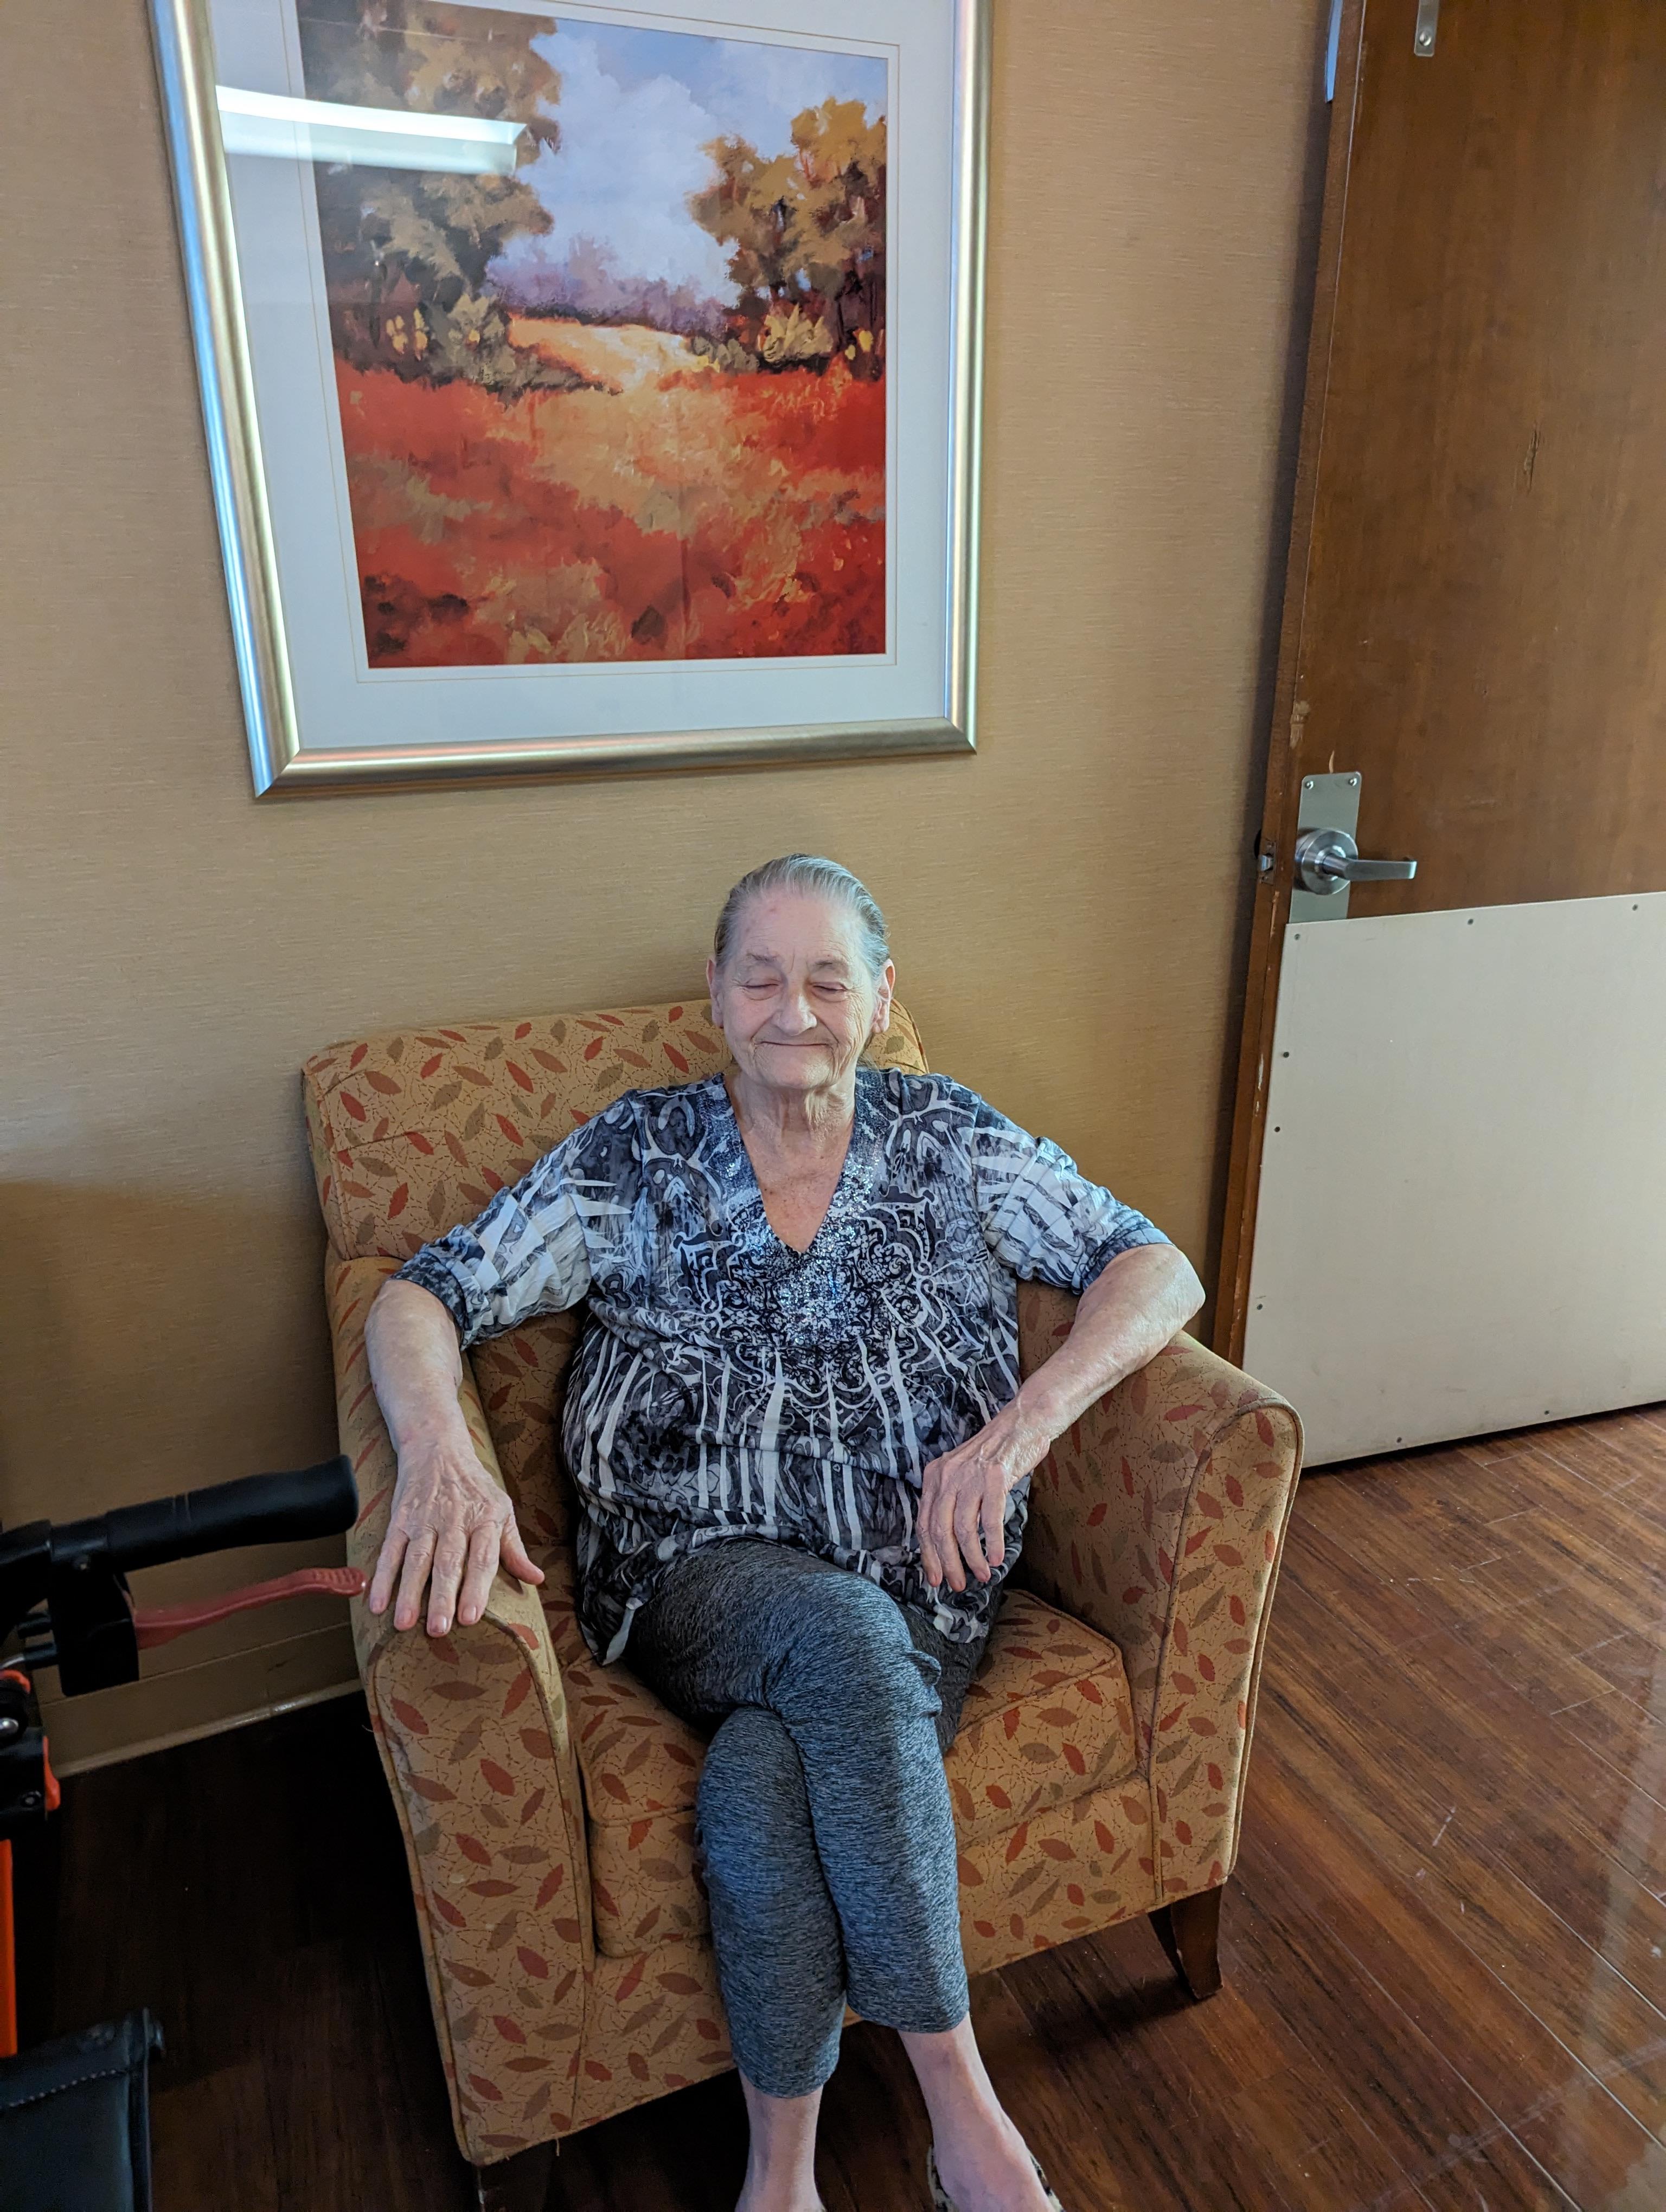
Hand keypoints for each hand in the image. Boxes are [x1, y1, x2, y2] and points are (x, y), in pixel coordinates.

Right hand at [367, 1425, 543, 1636]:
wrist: (437, 1447)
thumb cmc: (474, 1486)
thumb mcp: (502, 1510)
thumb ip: (514, 1548)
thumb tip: (536, 1580)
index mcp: (484, 1519)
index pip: (482, 1558)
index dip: (476, 1588)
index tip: (470, 1618)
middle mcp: (454, 1520)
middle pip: (448, 1562)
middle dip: (442, 1596)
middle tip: (438, 1628)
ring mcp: (424, 1520)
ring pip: (417, 1559)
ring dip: (409, 1592)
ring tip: (403, 1623)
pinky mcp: (400, 1519)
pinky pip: (390, 1551)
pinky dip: (382, 1577)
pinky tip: (376, 1602)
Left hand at [917, 1398, 1054, 1593]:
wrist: (1023, 1423)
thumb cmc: (995, 1454)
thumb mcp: (962, 1473)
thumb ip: (952, 1500)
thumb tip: (948, 1544)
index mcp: (935, 1476)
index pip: (923, 1523)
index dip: (928, 1555)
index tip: (934, 1578)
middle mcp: (947, 1476)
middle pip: (939, 1530)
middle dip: (947, 1564)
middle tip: (958, 1584)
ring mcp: (971, 1476)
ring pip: (963, 1529)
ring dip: (972, 1559)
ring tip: (982, 1575)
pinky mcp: (995, 1477)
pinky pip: (990, 1519)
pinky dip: (993, 1543)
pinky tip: (997, 1558)